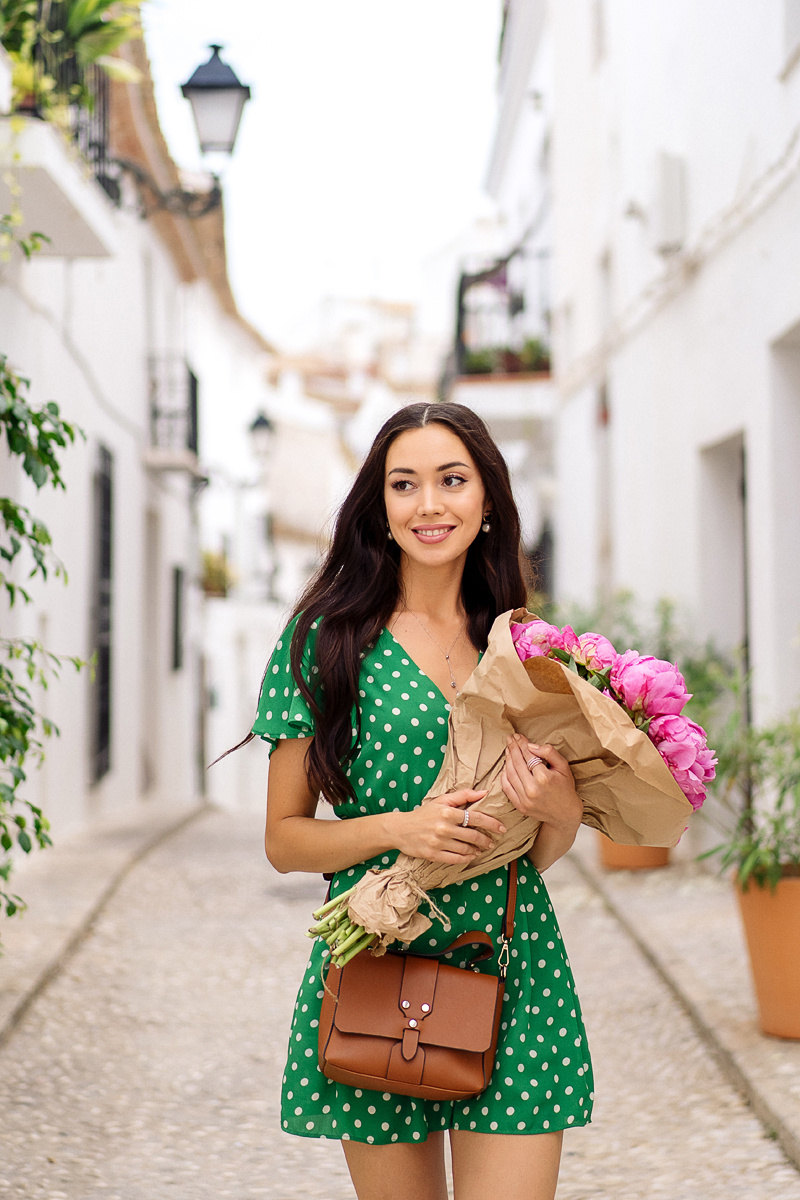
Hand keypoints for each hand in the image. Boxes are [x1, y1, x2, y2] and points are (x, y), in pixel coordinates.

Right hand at [389, 788, 505, 864]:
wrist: (400, 829)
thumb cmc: (424, 814)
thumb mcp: (441, 801)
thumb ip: (463, 795)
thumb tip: (484, 792)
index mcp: (447, 812)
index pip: (476, 818)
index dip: (491, 824)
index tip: (501, 828)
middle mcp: (444, 828)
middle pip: (473, 836)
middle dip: (486, 840)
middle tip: (492, 842)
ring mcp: (438, 842)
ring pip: (466, 849)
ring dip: (477, 850)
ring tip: (481, 849)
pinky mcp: (433, 855)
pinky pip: (456, 859)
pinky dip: (466, 859)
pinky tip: (470, 856)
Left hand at [500, 734, 581, 834]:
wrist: (565, 814)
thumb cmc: (565, 788)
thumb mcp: (563, 766)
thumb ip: (549, 752)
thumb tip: (530, 746)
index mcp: (544, 778)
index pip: (528, 756)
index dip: (522, 744)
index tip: (518, 736)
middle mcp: (532, 789)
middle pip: (517, 763)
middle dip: (512, 748)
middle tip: (510, 739)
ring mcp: (525, 799)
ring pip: (510, 774)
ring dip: (507, 759)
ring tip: (508, 749)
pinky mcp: (520, 806)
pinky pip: (506, 787)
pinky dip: (504, 775)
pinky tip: (506, 766)